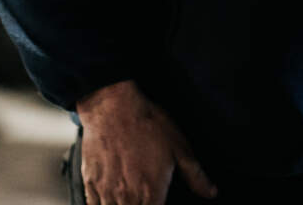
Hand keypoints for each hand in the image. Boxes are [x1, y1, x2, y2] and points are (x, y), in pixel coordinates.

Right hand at [74, 80, 215, 204]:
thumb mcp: (180, 147)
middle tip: (147, 198)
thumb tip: (211, 192)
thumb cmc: (148, 124)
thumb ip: (195, 175)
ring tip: (131, 198)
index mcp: (152, 193)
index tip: (159, 203)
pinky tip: (111, 199)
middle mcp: (128, 198)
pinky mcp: (91, 183)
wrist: (113, 107)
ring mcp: (106, 193)